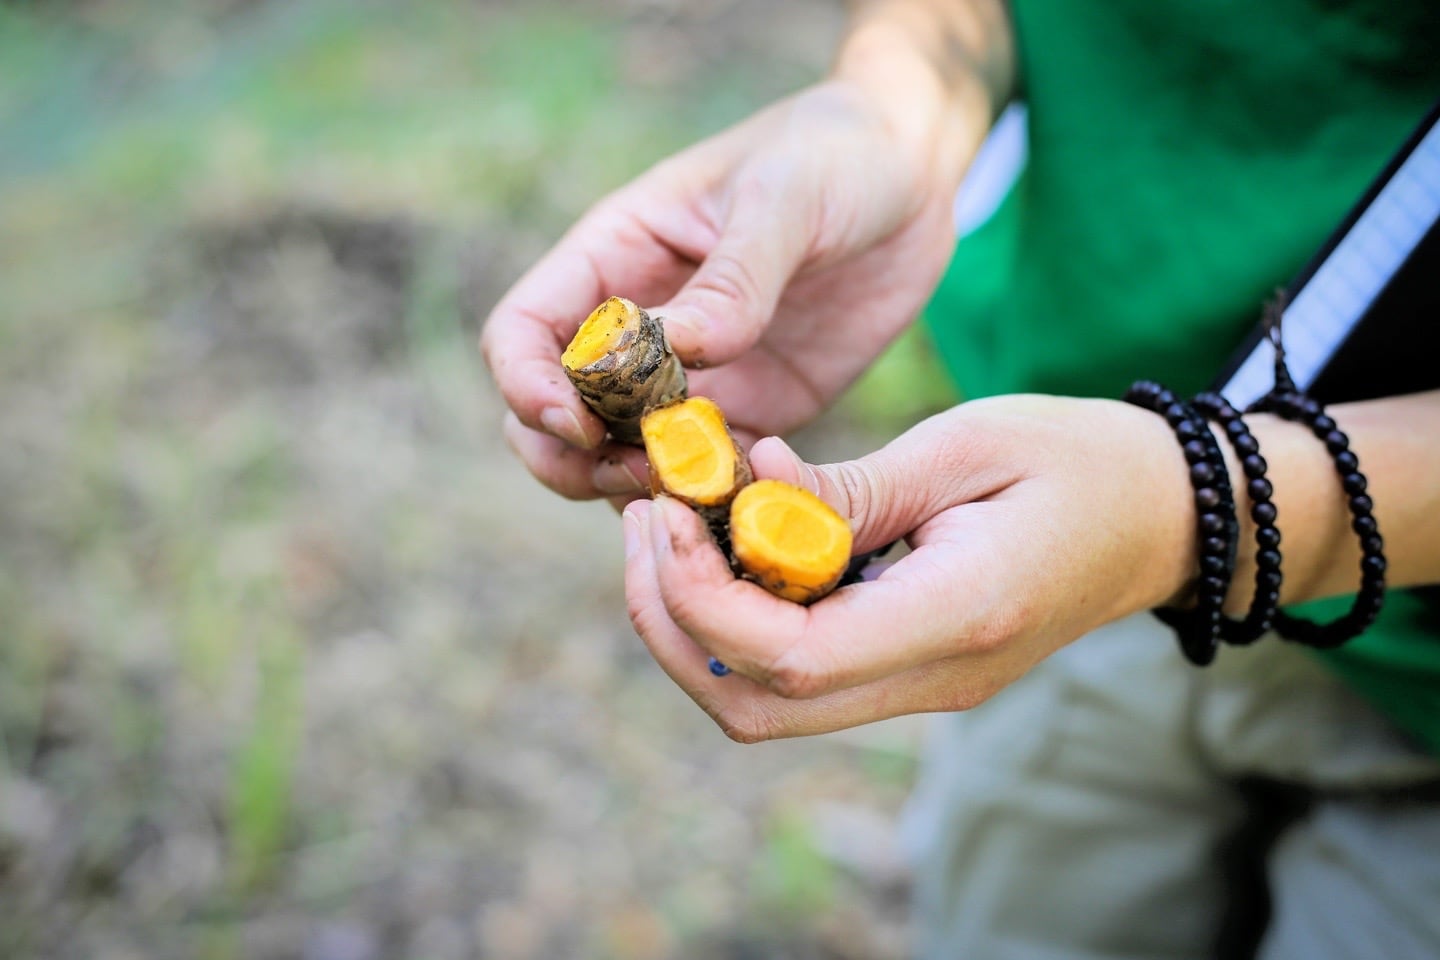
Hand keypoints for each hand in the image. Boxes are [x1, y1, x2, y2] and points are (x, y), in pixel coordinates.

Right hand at [482, 76, 983, 502]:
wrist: (914, 176)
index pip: (523, 332)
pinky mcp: (751, 409)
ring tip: (695, 494)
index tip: (577, 422)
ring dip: (636, 487)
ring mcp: (692, 375)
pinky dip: (709, 497)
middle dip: (570, 458)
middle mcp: (638, 324)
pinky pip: (705, 471)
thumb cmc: (835, 154)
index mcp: (615, 257)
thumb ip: (733, 277)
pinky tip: (748, 502)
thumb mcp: (785, 198)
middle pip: (552, 415)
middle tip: (635, 476)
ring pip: (619, 455)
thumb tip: (678, 350)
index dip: (529, 386)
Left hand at [621, 395, 1200, 740]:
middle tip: (644, 521)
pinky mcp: (913, 667)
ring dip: (695, 623)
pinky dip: (743, 613)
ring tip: (668, 520)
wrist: (1167, 517)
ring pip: (768, 702)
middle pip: (756, 707)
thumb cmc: (1083, 460)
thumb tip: (745, 492)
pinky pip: (801, 669)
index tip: (667, 512)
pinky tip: (730, 532)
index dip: (701, 597)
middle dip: (671, 623)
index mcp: (957, 616)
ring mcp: (923, 685)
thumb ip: (849, 484)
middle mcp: (934, 676)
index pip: (790, 659)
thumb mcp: (966, 443)